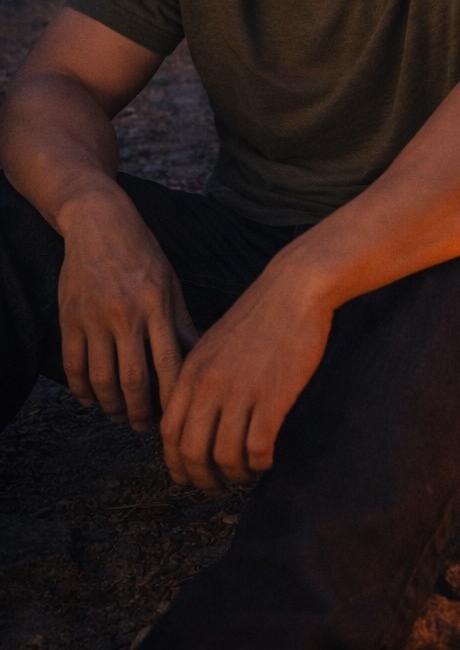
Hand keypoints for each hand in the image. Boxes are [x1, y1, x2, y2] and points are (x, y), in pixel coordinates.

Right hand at [58, 189, 198, 430]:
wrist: (99, 223)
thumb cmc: (142, 253)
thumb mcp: (169, 282)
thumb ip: (180, 322)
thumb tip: (201, 356)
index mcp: (156, 305)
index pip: (168, 363)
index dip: (172, 396)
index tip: (177, 416)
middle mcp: (125, 314)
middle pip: (132, 379)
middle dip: (140, 411)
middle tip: (145, 426)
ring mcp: (94, 317)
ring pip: (100, 378)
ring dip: (110, 406)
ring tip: (120, 416)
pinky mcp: (70, 318)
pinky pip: (73, 364)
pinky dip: (81, 389)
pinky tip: (90, 400)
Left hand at [160, 252, 332, 491]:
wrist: (295, 289)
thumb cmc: (260, 315)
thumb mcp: (215, 343)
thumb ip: (200, 379)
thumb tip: (195, 418)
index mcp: (192, 372)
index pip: (169, 433)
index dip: (176, 464)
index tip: (187, 477)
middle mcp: (210, 386)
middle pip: (192, 453)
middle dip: (202, 479)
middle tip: (217, 487)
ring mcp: (240, 392)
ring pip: (225, 457)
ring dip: (235, 475)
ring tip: (246, 473)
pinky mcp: (272, 397)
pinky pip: (258, 448)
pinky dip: (261, 462)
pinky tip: (268, 458)